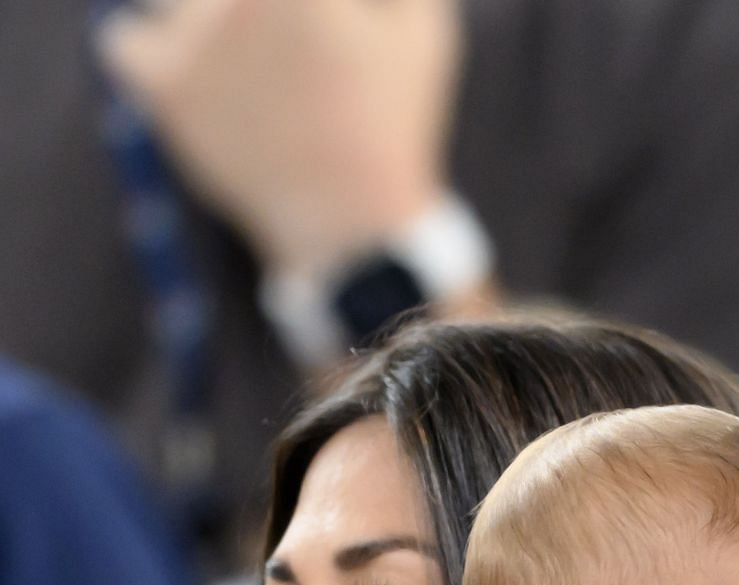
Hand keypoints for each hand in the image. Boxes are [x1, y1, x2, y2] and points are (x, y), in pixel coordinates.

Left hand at [98, 0, 462, 275]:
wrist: (353, 218)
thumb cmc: (395, 120)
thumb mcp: (423, 30)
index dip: (299, 12)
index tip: (313, 29)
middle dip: (253, 17)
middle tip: (284, 48)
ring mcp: (195, 38)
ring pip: (175, 1)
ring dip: (204, 21)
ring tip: (246, 63)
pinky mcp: (166, 87)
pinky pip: (125, 42)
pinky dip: (150, 51)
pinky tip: (195, 77)